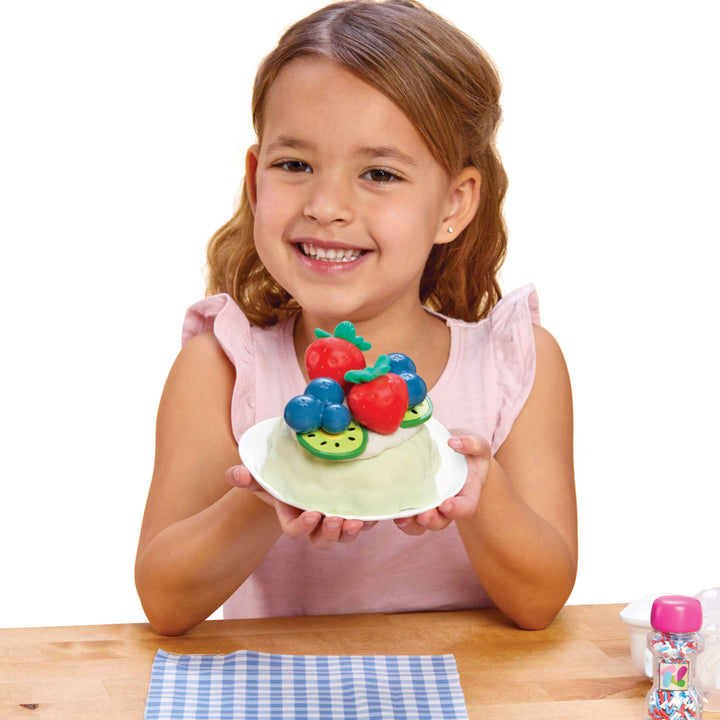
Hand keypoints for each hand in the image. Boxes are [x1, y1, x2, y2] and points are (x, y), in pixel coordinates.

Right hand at [226, 465, 375, 548]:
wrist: (304, 471)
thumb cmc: (282, 476)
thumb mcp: (266, 475)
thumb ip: (250, 476)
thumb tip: (235, 474)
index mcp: (293, 518)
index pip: (295, 531)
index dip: (303, 526)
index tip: (312, 514)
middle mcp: (315, 525)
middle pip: (322, 541)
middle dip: (330, 534)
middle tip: (336, 520)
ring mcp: (334, 521)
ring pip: (343, 536)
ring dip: (350, 532)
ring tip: (358, 521)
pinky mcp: (353, 513)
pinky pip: (363, 523)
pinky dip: (370, 520)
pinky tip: (375, 512)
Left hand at [394, 431, 490, 535]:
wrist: (451, 452)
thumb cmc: (467, 450)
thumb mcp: (477, 444)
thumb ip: (472, 443)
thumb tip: (454, 442)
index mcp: (467, 493)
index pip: (466, 507)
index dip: (457, 509)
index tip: (447, 504)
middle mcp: (448, 504)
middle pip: (441, 521)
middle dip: (432, 521)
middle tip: (423, 516)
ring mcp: (430, 504)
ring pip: (421, 523)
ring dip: (412, 524)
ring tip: (402, 518)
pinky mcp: (413, 500)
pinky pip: (407, 515)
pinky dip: (399, 516)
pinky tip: (390, 509)